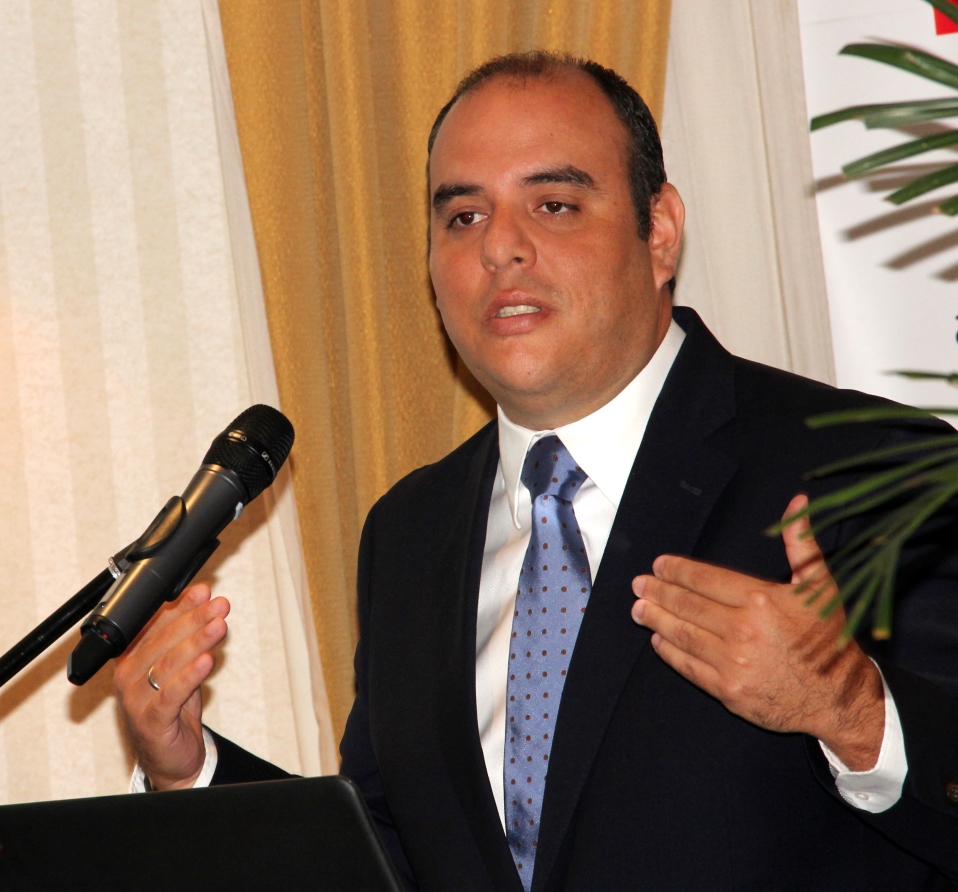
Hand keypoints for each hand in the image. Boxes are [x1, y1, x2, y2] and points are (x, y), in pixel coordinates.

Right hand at [113, 583, 229, 789]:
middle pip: (162, 640)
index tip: (204, 591)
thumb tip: (206, 600)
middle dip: (194, 619)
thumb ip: (188, 636)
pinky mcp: (151, 721)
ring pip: (168, 663)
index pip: (154, 623)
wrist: (169, 755)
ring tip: (219, 625)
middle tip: (219, 605)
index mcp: (130, 656)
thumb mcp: (180, 665)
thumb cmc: (173, 705)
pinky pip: (171, 694)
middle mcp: (128, 675)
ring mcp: (136, 699)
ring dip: (197, 641)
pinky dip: (190, 676)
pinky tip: (208, 661)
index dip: (180, 605)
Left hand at [631, 495, 884, 769]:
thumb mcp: (820, 585)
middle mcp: (742, 631)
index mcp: (760, 601)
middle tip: (638, 584)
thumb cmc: (829, 638)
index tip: (659, 565)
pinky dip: (670, 652)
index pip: (705, 579)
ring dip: (656, 619)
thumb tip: (797, 502)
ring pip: (683, 635)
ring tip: (638, 609)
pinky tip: (658, 640)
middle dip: (659, 592)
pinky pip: (689, 667)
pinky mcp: (729, 690)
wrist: (840, 697)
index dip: (678, 570)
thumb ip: (802, 544)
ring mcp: (733, 663)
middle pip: (688, 606)